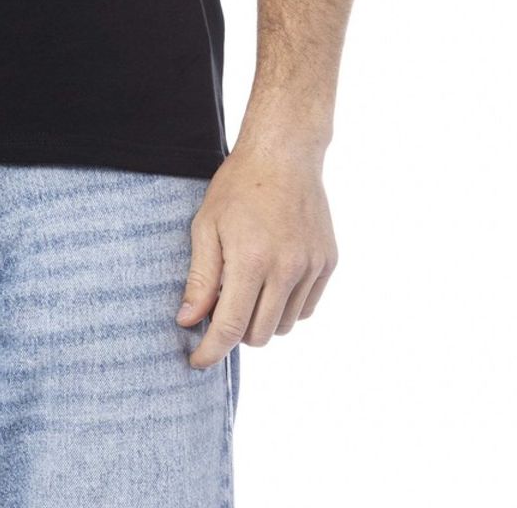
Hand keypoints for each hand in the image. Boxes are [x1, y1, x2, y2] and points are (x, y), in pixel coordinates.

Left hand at [178, 138, 336, 366]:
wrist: (284, 154)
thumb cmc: (238, 187)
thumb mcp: (207, 226)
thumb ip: (200, 279)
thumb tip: (188, 321)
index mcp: (251, 260)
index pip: (230, 327)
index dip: (211, 351)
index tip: (198, 362)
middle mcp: (286, 269)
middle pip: (259, 334)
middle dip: (235, 333)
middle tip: (221, 311)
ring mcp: (311, 267)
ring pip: (284, 325)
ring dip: (262, 320)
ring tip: (248, 289)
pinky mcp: (328, 263)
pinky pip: (306, 308)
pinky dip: (287, 307)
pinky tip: (273, 282)